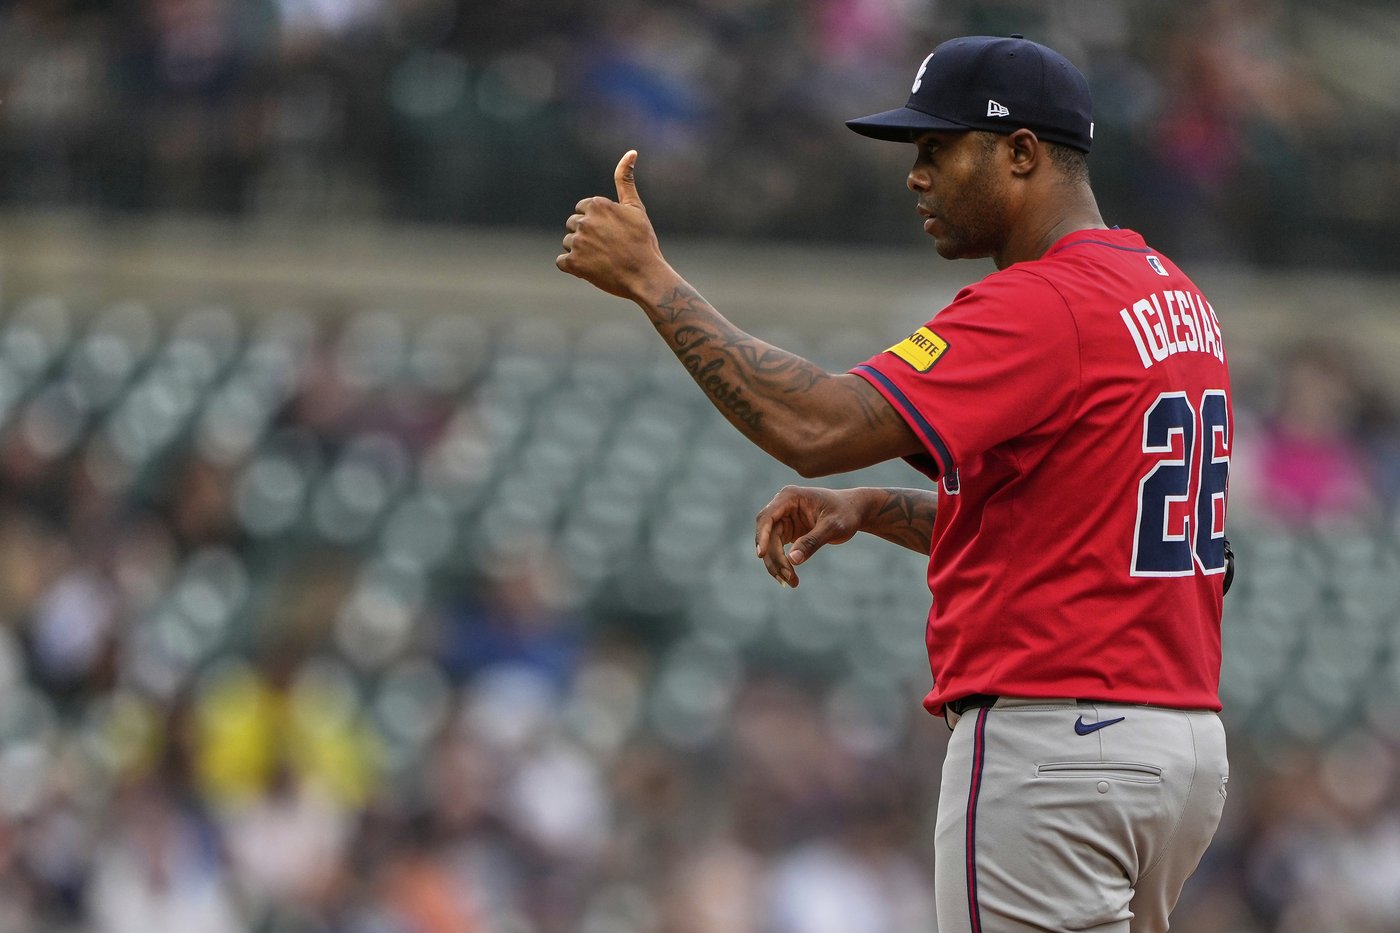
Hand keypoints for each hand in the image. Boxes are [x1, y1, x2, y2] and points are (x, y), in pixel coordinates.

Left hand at [556, 150, 669, 300]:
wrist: (646, 276)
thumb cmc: (643, 242)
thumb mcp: (636, 208)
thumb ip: (625, 180)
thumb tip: (631, 151)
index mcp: (597, 205)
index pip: (582, 210)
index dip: (596, 223)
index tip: (612, 233)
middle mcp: (584, 221)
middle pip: (573, 225)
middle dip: (586, 236)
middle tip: (608, 248)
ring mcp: (577, 242)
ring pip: (568, 243)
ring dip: (580, 252)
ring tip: (602, 260)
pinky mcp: (573, 263)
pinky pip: (562, 262)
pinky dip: (573, 268)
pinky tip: (590, 269)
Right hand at [755, 486, 873, 586]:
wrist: (854, 512)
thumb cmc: (845, 513)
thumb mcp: (833, 527)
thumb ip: (813, 542)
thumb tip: (793, 560)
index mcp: (790, 497)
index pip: (767, 517)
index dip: (762, 536)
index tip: (761, 554)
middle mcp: (782, 506)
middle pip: (767, 534)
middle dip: (774, 557)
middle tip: (788, 578)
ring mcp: (783, 518)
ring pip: (770, 545)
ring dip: (777, 564)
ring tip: (791, 582)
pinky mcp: (787, 530)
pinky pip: (777, 549)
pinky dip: (782, 563)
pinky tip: (788, 577)